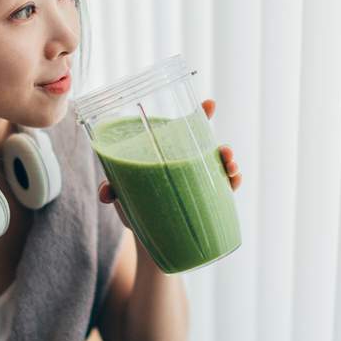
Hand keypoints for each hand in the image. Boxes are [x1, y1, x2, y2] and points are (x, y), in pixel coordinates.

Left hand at [99, 99, 242, 225]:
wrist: (144, 236)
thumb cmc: (132, 204)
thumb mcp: (120, 192)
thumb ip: (111, 188)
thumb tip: (106, 193)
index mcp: (168, 153)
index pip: (186, 129)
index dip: (200, 114)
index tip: (211, 103)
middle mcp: (187, 164)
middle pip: (209, 148)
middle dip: (221, 147)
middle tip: (224, 150)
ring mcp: (199, 182)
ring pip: (221, 168)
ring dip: (230, 165)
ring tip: (231, 168)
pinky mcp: (206, 202)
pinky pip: (225, 190)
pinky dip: (232, 184)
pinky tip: (234, 181)